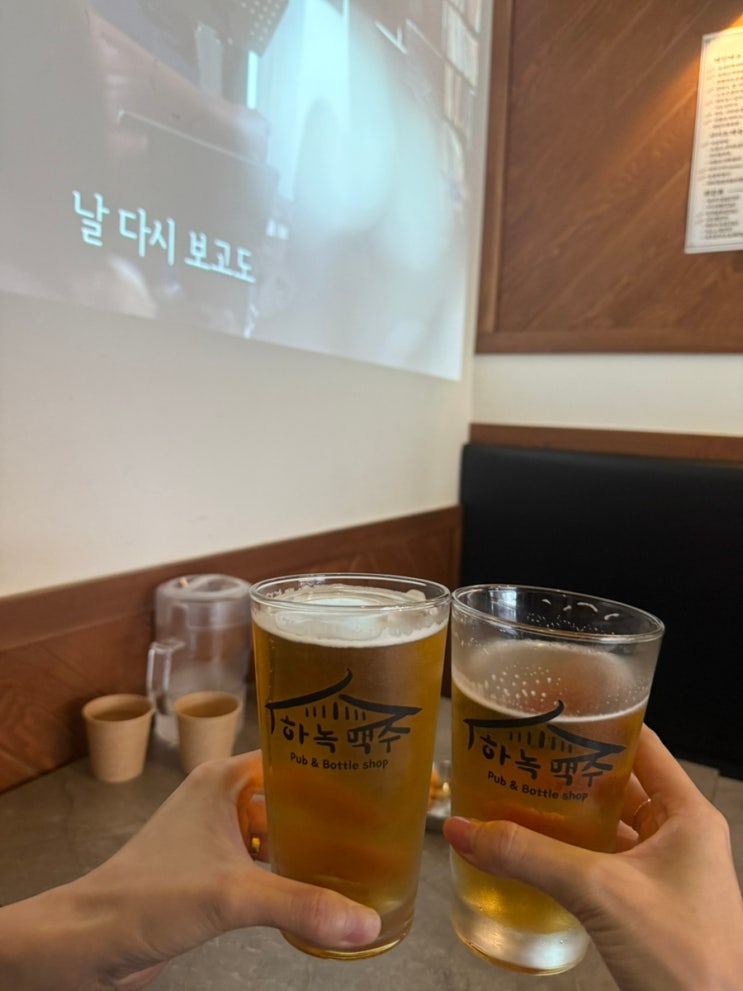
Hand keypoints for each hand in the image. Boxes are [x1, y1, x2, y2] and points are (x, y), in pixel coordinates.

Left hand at [0, 752, 379, 990]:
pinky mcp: (209, 870)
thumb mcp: (231, 896)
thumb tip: (365, 924)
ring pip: (277, 829)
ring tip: (360, 854)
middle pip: (289, 794)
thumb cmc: (145, 898)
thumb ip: (301, 905)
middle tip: (380, 818)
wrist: (88, 942)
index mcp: (223, 780)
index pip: (291, 755)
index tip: (376, 770)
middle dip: (330, 808)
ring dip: (310, 842)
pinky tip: (317, 888)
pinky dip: (288, 870)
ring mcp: (213, 834)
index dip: (332, 762)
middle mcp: (220, 799)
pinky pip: (262, 860)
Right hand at [444, 726, 742, 990]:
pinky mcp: (650, 904)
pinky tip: (538, 853)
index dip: (597, 723)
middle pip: (620, 783)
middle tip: (524, 753)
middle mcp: (681, 836)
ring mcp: (667, 872)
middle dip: (571, 770)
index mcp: (688, 814)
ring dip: (569, 815)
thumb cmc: (688, 963)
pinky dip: (574, 854)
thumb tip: (467, 829)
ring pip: (611, 825)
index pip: (640, 743)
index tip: (553, 711)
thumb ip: (529, 856)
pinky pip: (607, 863)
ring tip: (520, 796)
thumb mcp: (599, 892)